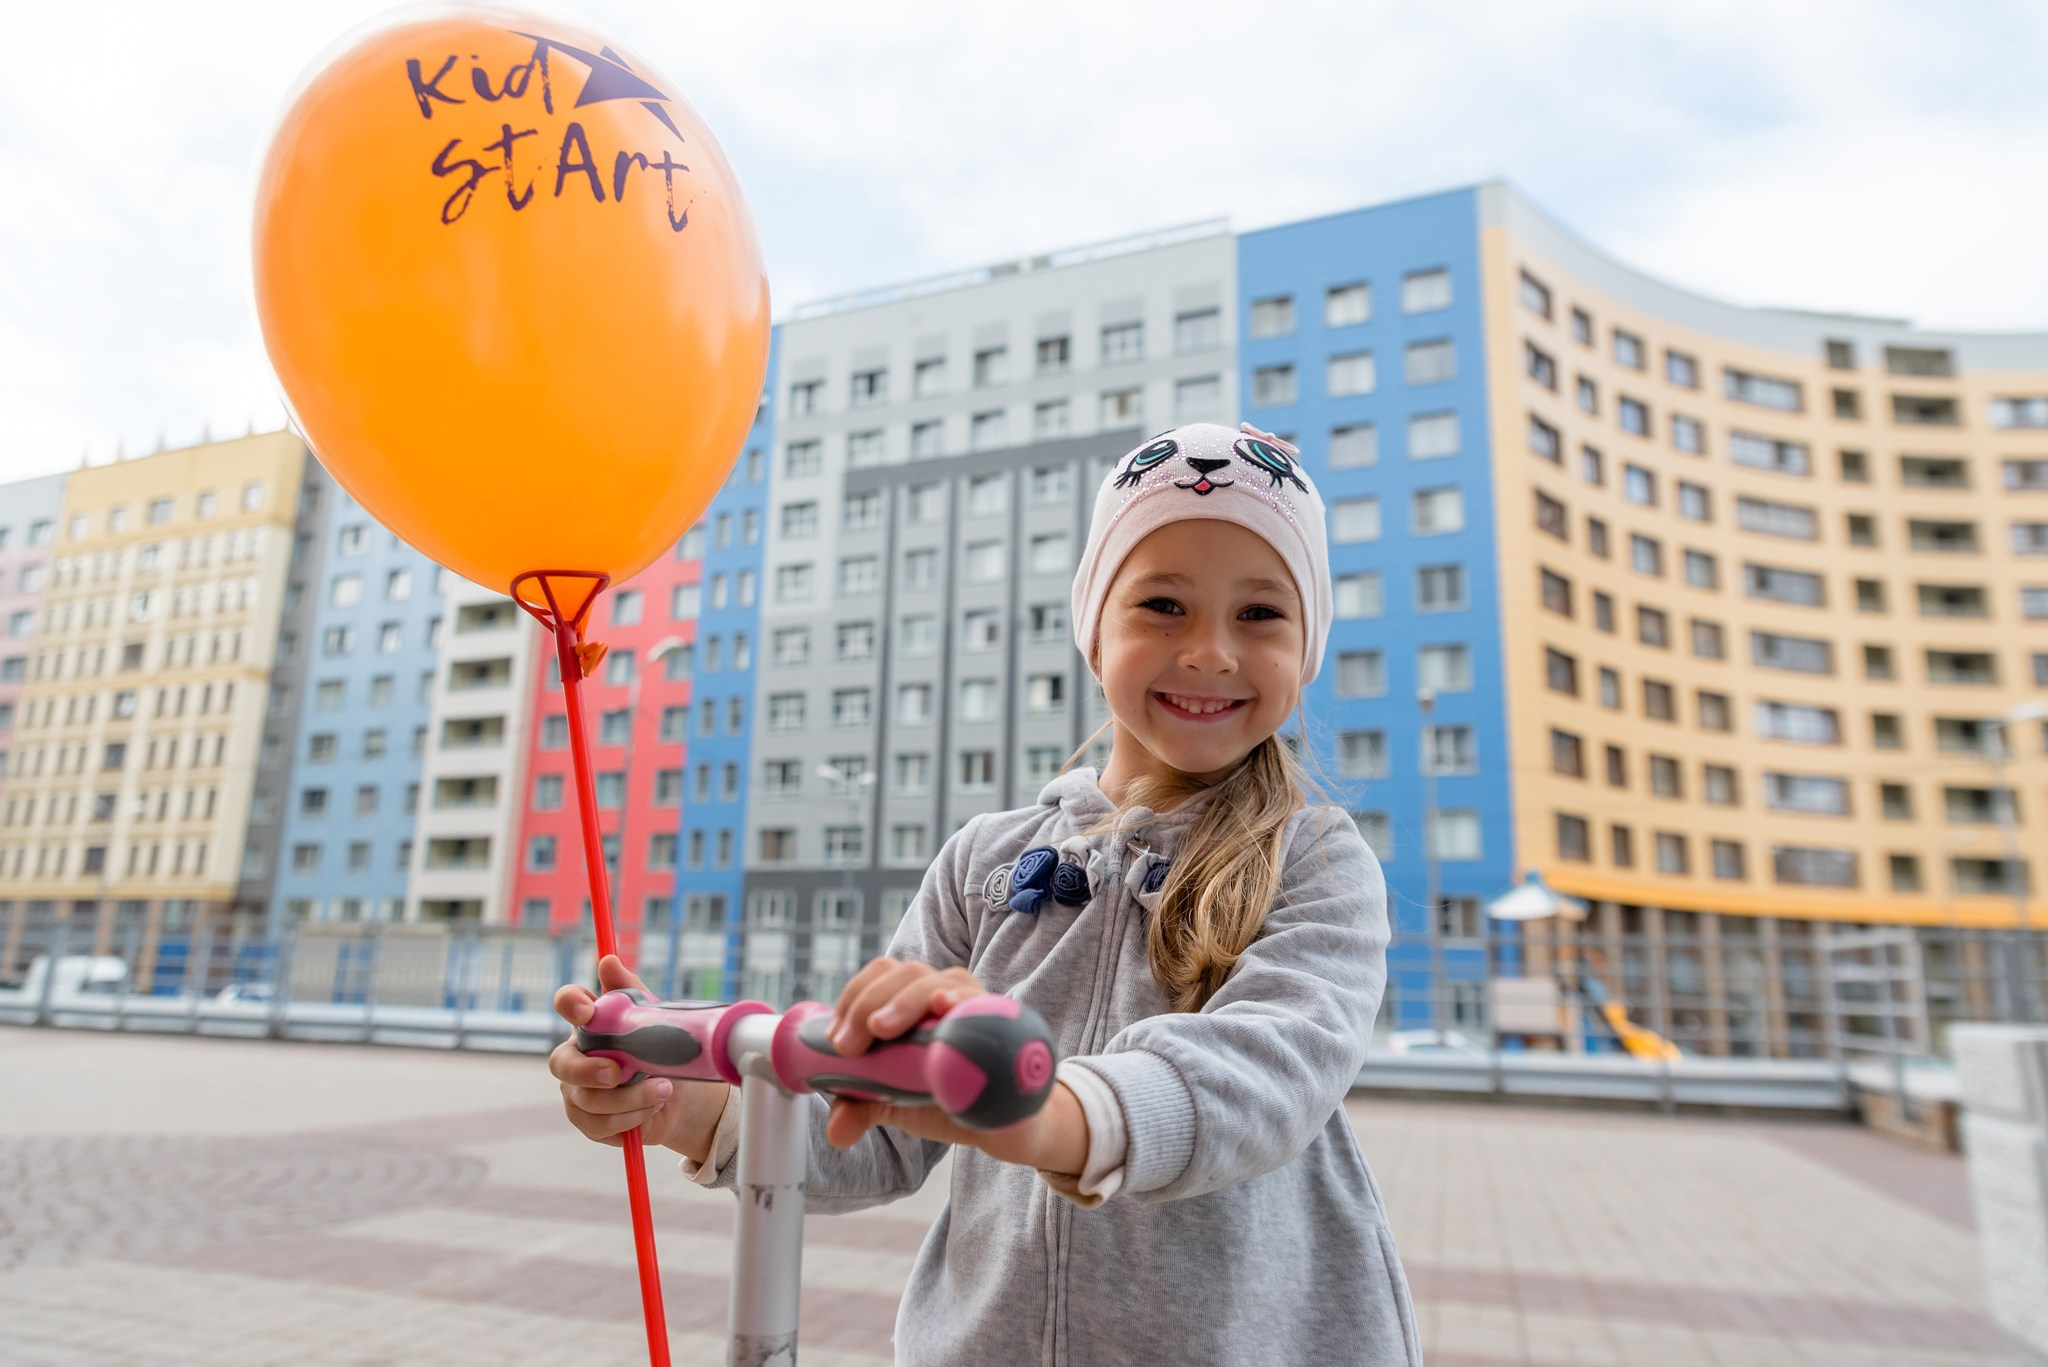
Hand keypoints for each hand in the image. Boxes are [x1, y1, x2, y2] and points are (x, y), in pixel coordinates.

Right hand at [550, 954, 729, 1159]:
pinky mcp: (588, 1123)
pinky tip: (652, 1109)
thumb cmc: (661, 1049)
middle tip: (618, 1073)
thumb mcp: (653, 1018)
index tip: (586, 1010)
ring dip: (629, 1098)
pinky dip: (631, 1118)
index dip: (569, 1003)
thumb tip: (609, 961)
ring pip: (588, 1100)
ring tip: (663, 1091)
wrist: (681, 1096)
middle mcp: (575, 1057)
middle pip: (561, 1063)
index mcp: (589, 1024)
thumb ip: (630, 990)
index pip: (567, 1003)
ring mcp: (577, 1092)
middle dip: (588, 1070)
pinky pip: (600, 1125)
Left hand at [820, 957, 1088, 1174]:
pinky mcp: (1005, 1026)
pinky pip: (985, 1007)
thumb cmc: (949, 1096)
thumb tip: (837, 1129)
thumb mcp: (897, 1101)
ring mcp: (978, 1005)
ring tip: (882, 1028)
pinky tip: (946, 1007)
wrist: (1006, 1124)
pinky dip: (962, 1003)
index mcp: (915, 998)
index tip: (835, 1039)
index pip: (883, 973)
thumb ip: (863, 1106)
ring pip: (941, 983)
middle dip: (868, 1003)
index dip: (854, 995)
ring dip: (905, 1002)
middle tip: (847, 1046)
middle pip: (906, 973)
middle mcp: (947, 991)